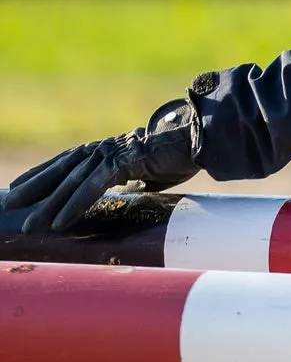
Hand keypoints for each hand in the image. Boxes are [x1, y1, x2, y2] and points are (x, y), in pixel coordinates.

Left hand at [5, 99, 201, 231]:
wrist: (202, 137)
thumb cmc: (180, 154)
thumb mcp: (150, 171)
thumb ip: (135, 178)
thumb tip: (132, 189)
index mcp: (110, 149)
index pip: (68, 160)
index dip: (43, 173)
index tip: (21, 185)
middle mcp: (105, 149)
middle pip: (61, 169)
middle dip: (34, 187)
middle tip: (10, 205)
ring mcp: (113, 154)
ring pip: (72, 181)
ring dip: (49, 204)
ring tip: (31, 224)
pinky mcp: (124, 163)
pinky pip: (92, 188)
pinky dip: (74, 204)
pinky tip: (60, 221)